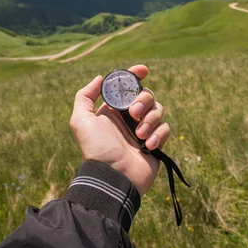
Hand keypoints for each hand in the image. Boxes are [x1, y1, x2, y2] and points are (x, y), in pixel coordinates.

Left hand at [70, 65, 169, 195]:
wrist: (113, 177)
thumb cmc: (96, 149)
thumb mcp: (81, 121)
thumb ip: (85, 96)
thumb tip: (100, 78)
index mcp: (113, 110)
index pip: (127, 86)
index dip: (135, 75)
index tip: (143, 70)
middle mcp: (128, 118)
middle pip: (146, 95)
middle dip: (143, 100)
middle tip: (134, 113)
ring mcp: (143, 130)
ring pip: (158, 110)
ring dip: (150, 120)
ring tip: (139, 135)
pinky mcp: (156, 143)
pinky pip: (165, 128)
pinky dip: (159, 134)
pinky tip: (148, 146)